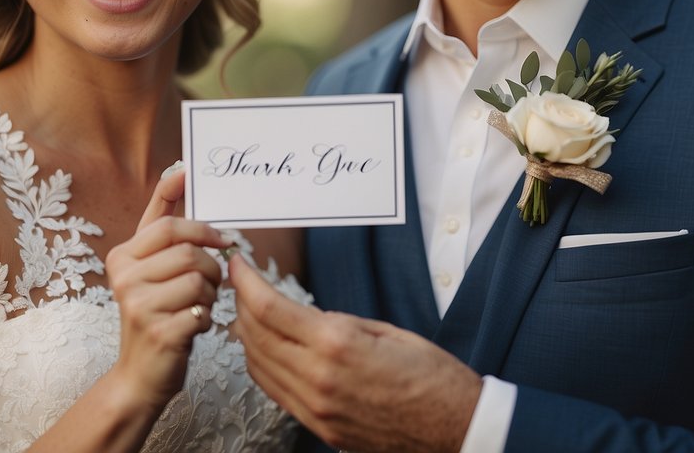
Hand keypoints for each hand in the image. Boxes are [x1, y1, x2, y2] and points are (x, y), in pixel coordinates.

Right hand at [105, 164, 230, 410]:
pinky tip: (193, 326)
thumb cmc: (156, 315)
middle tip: (209, 281)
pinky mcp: (159, 331)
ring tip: (196, 306)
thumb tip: (180, 176)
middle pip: (189, 250)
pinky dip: (207, 317)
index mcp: (122, 258)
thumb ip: (164, 231)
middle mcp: (124, 278)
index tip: (193, 179)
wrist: (140, 375)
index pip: (165, 224)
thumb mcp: (151, 271)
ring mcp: (138, 305)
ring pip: (200, 278)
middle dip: (211, 265)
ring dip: (211, 294)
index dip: (186, 206)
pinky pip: (203, 309)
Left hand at [229, 254, 481, 452]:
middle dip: (241, 303)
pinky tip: (265, 348)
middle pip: (255, 335)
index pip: (270, 308)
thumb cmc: (432, 376)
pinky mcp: (319, 427)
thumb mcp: (385, 331)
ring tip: (248, 312)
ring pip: (257, 366)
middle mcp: (318, 378)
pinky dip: (260, 365)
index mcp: (337, 344)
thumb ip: (339, 324)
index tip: (238, 264)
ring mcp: (315, 407)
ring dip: (246, 335)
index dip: (246, 282)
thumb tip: (306, 319)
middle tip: (241, 283)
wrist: (455, 429)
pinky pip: (274, 392)